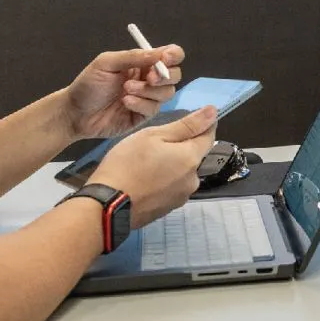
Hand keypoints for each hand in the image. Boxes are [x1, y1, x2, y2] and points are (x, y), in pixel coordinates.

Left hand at [64, 45, 184, 140]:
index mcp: (142, 63)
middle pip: (175, 75)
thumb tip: (160, 53)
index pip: (170, 55)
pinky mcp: (143, 116)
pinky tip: (125, 103)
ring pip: (167, 93)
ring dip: (148, 91)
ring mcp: (147, 99)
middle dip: (165, 76)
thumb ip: (133, 57)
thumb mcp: (106, 63)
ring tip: (126, 91)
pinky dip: (141, 104)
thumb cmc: (88, 84)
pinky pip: (154, 109)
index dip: (173, 56)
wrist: (75, 113)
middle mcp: (149, 80)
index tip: (165, 59)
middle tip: (149, 78)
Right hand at [88, 106, 218, 228]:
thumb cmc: (127, 164)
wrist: (107, 206)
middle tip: (154, 143)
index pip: (209, 136)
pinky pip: (171, 188)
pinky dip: (162, 181)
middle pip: (194, 156)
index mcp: (192, 159)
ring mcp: (181, 197)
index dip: (202, 124)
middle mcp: (193, 180)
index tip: (188, 119)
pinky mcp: (168, 208)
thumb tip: (213, 112)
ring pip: (181, 173)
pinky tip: (144, 179)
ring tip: (145, 163)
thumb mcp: (153, 136)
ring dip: (171, 165)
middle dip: (180, 147)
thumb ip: (186, 125)